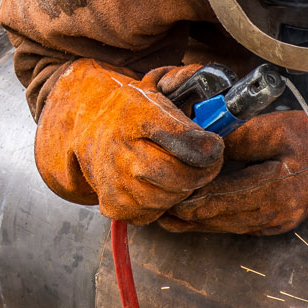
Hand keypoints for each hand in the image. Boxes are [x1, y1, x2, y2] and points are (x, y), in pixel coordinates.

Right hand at [34, 59, 223, 222]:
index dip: (209, 147)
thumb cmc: (130, 112)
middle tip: (207, 162)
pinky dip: (163, 202)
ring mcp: (115, 181)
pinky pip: (155, 213)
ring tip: (180, 170)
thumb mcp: (157, 93)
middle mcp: (121, 150)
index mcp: (136, 115)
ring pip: (171, 198)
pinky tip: (157, 183)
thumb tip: (219, 118)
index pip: (187, 143)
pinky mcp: (114, 206)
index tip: (214, 145)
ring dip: (184, 188)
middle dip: (204, 171)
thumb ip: (191, 101)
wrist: (87, 131)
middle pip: (182, 177)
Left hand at [159, 107, 307, 234]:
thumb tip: (207, 143)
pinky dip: (221, 221)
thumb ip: (241, 138)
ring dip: (200, 223)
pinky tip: (206, 217)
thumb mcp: (284, 127)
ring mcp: (282, 219)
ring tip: (170, 219)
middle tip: (154, 213)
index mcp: (273, 191)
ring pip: (230, 226)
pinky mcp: (287, 218)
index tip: (162, 195)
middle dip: (185, 217)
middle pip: (219, 220)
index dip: (185, 200)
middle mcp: (275, 213)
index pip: (216, 201)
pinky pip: (245, 224)